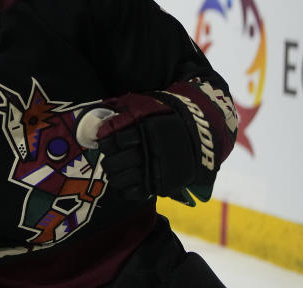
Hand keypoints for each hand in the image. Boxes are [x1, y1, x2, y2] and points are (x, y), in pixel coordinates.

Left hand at [76, 93, 196, 200]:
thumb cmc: (168, 123)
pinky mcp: (159, 184)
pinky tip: (125, 183)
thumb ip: (127, 112)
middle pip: (116, 162)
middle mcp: (149, 151)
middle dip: (108, 161)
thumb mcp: (149, 110)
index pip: (116, 140)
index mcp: (146, 131)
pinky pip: (135, 192)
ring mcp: (154, 169)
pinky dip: (126, 190)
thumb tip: (103, 123)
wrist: (199, 138)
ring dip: (114, 176)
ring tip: (114, 172)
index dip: (107, 143)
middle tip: (108, 159)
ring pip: (121, 179)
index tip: (106, 143)